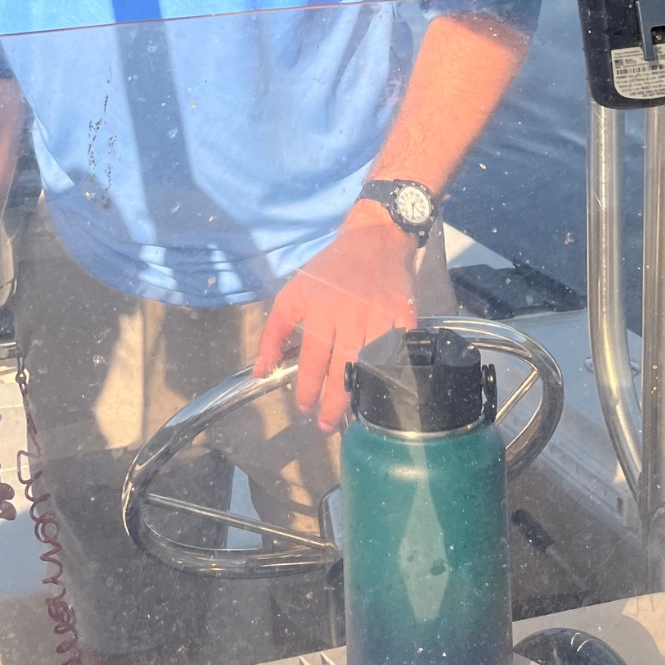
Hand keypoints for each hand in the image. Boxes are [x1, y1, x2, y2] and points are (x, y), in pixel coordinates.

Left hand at [254, 203, 417, 431]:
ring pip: (371, 365)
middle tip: (327, 425)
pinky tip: (383, 387)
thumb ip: (273, 333)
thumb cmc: (328, 270)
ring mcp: (380, 316)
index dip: (307, 389)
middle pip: (343, 370)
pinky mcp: (404, 314)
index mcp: (320, 311)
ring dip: (361, 392)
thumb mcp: (292, 295)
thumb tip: (260, 371)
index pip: (312, 361)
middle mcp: (350, 317)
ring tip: (352, 413)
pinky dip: (393, 371)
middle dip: (334, 403)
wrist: (374, 239)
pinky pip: (400, 351)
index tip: (303, 408)